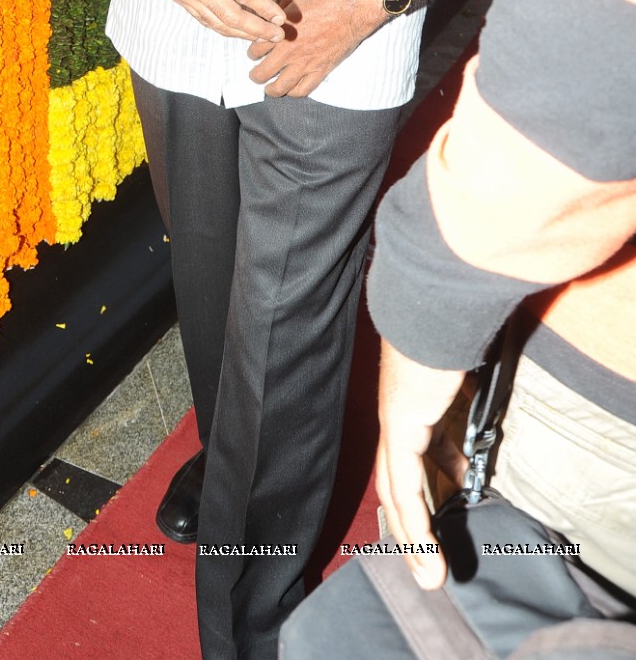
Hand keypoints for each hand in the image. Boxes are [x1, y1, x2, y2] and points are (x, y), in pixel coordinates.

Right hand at [123, 0, 286, 42]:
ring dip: (242, 33)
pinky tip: (236, 31)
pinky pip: (203, 19)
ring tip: (263, 38)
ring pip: (217, 23)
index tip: (281, 18)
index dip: (264, 8)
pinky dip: (222, 29)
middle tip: (279, 36)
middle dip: (257, 29)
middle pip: (231, 16)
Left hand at [246, 0, 376, 96]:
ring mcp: (306, 63)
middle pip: (262, 73)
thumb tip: (273, 8)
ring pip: (280, 87)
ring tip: (269, 88)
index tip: (255, 52)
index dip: (252, 52)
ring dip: (271, 89)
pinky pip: (304, 90)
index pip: (255, 49)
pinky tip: (291, 89)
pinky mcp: (322, 70)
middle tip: (255, 74)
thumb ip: (280, 1)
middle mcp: (289, 51)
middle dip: (255, 75)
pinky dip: (294, 93)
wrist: (354, 7)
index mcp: (280, 31)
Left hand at [375, 340, 466, 588]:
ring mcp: (394, 420)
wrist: (434, 301)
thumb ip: (469, 387)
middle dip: (411, 519)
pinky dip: (416, 526)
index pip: (412, 448)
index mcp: (410, 395)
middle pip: (395, 477)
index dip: (430, 476)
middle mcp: (395, 411)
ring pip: (395, 492)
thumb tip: (482, 403)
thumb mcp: (465, 366)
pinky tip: (428, 554)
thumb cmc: (453, 324)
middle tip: (428, 554)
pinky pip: (405, 489)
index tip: (455, 492)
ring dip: (413, 538)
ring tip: (431, 576)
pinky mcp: (400, 428)